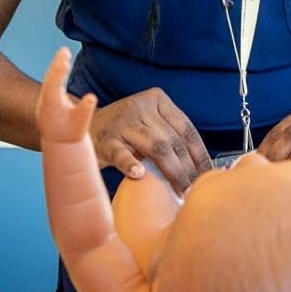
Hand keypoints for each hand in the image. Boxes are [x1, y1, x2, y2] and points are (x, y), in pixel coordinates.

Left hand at [35, 47, 98, 143]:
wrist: (59, 141)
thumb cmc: (71, 134)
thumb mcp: (80, 127)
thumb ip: (84, 112)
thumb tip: (92, 97)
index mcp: (51, 107)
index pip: (53, 88)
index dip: (58, 75)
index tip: (64, 62)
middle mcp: (45, 100)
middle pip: (50, 79)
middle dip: (56, 65)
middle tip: (64, 51)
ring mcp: (46, 97)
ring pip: (50, 77)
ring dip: (57, 64)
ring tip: (64, 51)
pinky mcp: (50, 94)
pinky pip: (53, 78)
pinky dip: (57, 68)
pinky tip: (63, 59)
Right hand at [88, 88, 211, 193]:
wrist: (82, 126)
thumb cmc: (125, 130)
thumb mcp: (149, 123)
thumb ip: (171, 136)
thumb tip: (202, 167)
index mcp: (157, 100)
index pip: (187, 129)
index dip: (200, 155)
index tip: (208, 175)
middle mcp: (141, 107)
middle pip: (173, 140)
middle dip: (188, 169)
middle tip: (195, 190)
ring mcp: (122, 122)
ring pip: (155, 148)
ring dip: (172, 173)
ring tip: (180, 191)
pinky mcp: (105, 139)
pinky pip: (121, 153)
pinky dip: (130, 164)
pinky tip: (139, 175)